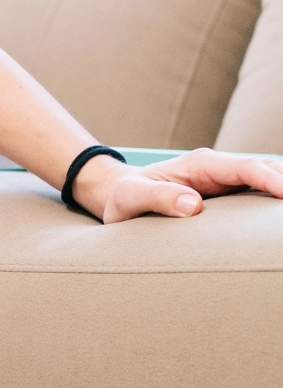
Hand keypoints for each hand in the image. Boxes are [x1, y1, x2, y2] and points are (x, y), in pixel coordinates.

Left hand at [75, 149, 282, 222]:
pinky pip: (259, 196)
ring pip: (268, 182)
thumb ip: (158, 198)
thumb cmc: (125, 196)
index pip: (245, 167)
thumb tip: (193, 205)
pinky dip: (272, 206)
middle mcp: (219, 168)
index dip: (270, 180)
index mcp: (201, 164)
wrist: (121, 196)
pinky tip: (276, 223)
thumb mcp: (131, 197)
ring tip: (282, 223)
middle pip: (265, 170)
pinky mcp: (230, 195)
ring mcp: (227, 181)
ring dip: (280, 195)